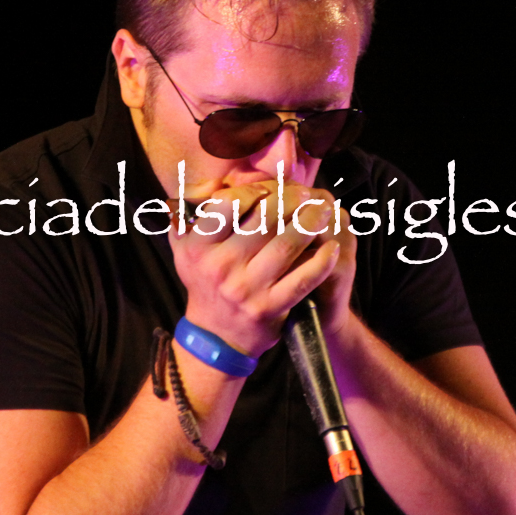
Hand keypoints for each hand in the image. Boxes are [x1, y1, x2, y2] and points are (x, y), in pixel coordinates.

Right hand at [169, 181, 355, 357]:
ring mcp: (247, 288)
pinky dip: (321, 261)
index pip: (228, 205)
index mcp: (198, 246)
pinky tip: (331, 247)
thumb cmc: (205, 278)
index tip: (270, 187)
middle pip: (264, 220)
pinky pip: (303, 280)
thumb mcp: (184, 245)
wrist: (216, 334)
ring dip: (311, 223)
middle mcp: (220, 267)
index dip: (254, 190)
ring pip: (287, 245)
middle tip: (307, 193)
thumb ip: (192, 210)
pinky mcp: (270, 307)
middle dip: (291, 200)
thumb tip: (217, 180)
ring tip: (323, 211)